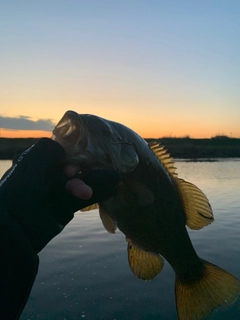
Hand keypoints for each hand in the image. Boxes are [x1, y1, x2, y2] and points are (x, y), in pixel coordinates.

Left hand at [0, 138, 118, 251]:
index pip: (63, 150)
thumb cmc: (21, 193)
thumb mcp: (32, 164)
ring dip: (98, 180)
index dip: (77, 151)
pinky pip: (84, 198)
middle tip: (108, 167)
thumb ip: (48, 149)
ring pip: (83, 182)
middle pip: (76, 165)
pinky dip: (97, 194)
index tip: (87, 155)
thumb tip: (66, 149)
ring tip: (116, 179)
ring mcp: (58, 191)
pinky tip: (111, 189)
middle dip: (91, 166)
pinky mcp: (66, 207)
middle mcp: (49, 174)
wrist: (16, 231)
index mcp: (38, 160)